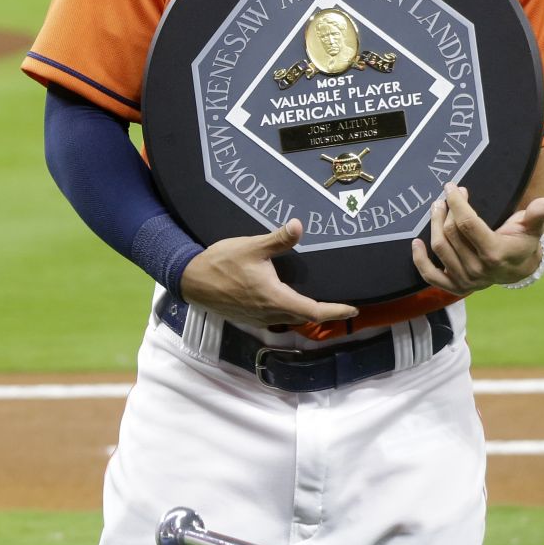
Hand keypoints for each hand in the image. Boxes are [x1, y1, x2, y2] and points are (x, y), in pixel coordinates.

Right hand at [177, 220, 358, 327]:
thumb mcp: (250, 247)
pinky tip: (282, 299)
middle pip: (304, 317)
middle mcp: (270, 313)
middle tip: (337, 304)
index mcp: (276, 297)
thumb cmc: (221, 263)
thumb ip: (277, 240)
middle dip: (322, 312)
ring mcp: (258, 318)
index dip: (336, 311)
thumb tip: (299, 226)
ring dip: (303, 312)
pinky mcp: (248, 319)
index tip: (353, 308)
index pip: (314, 310)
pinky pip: (274, 318)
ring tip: (312, 301)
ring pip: (289, 318)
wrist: (190, 280)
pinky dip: (286, 311)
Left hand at [411, 184, 543, 294]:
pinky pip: (431, 276)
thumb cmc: (523, 242)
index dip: (457, 202)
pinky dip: (420, 260)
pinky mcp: (456, 287)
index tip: (452, 187)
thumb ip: (538, 214)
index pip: (467, 224)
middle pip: (451, 233)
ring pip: (439, 247)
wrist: (519, 269)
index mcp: (496, 253)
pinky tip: (416, 243)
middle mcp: (479, 269)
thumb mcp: (532, 227)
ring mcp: (466, 280)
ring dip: (433, 224)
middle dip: (446, 209)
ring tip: (436, 207)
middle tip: (446, 195)